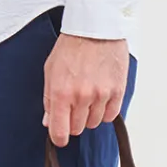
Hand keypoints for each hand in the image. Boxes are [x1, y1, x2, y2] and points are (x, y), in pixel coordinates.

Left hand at [43, 31, 128, 145]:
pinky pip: (111, 116)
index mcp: (61, 92)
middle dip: (72, 122)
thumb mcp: (50, 71)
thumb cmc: (71, 46)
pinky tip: (100, 98)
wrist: (96, 28)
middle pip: (77, 129)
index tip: (59, 136)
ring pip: (94, 123)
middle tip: (72, 107)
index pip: (59, 131)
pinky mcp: (117, 91)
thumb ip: (48, 99)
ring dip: (89, 115)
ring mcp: (101, 95)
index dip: (58, 138)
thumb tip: (48, 121)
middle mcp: (81, 97)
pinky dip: (105, 111)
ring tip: (87, 97)